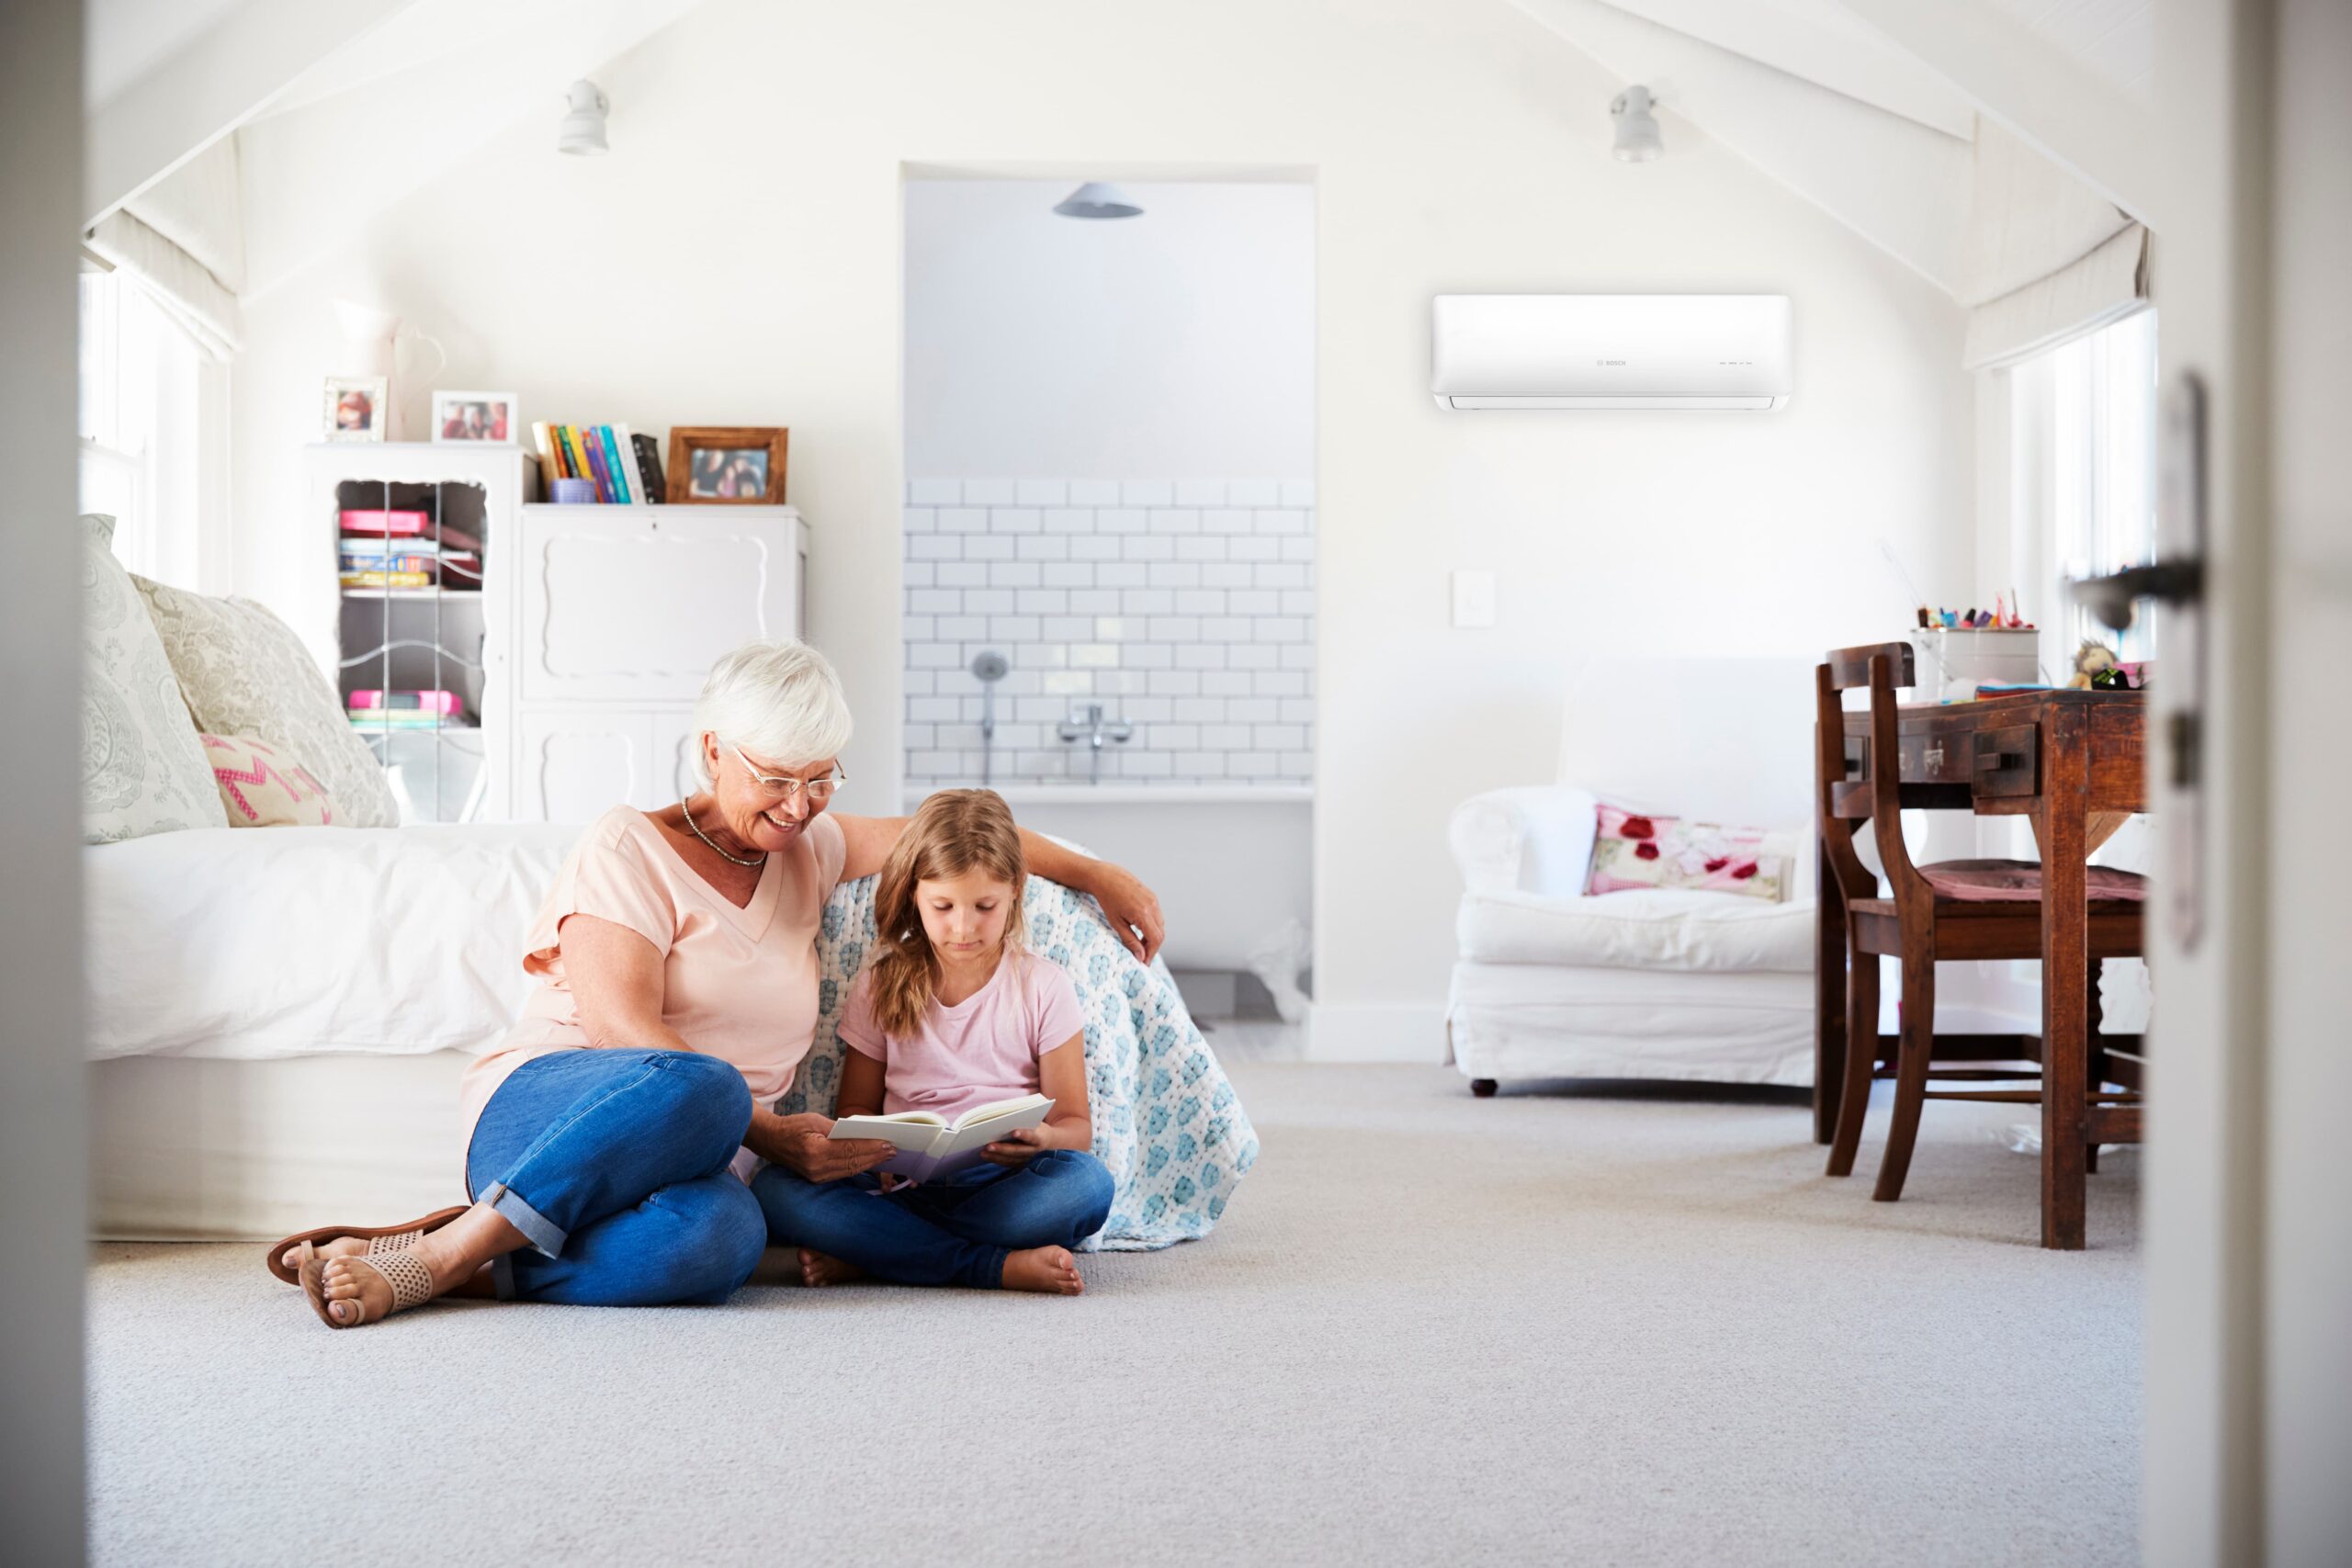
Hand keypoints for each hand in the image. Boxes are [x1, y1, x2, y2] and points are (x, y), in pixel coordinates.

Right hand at [771, 1114, 898, 1181]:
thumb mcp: (814, 1120)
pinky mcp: (817, 1179)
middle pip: (852, 1163)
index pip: (850, 1150)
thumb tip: (861, 1132)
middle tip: (893, 1150)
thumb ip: (838, 1129)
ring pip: (849, 1170)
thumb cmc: (792, 1126)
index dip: (871, 1147)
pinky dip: (858, 1167)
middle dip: (875, 1156)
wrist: (770, 1140)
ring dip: (869, 1163)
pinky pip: (842, 1173)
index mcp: (815, 1151)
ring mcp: (816, 1176)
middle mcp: (816, 1168)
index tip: (888, 1143)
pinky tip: (869, 1161)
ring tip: (886, 1155)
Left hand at [979, 1125, 1049, 1165]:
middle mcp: (1035, 1152)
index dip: (1024, 1135)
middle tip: (988, 1145)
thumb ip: (1024, 1119)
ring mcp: (1028, 1160)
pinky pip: (1008, 1164)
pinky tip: (985, 1155)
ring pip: (1011, 1160)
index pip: (1032, 1137)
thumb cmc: (1038, 1127)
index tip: (1014, 1132)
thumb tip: (1004, 1114)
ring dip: (996, 1157)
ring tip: (983, 1152)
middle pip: (1018, 1151)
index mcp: (1040, 1138)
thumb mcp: (1036, 1121)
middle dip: (1002, 1148)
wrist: (1050, 1142)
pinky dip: (996, 1160)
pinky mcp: (1021, 1165)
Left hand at [1086, 861, 1164, 963]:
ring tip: (1140, 944)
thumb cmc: (1107, 899)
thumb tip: (1140, 957)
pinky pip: (1157, 916)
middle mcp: (1152, 906)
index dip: (1151, 953)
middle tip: (1141, 956)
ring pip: (1161, 925)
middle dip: (1152, 947)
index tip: (1144, 963)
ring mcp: (1154, 900)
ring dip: (1153, 937)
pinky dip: (1152, 926)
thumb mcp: (1116, 923)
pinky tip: (1141, 930)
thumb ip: (1130, 941)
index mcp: (1143, 914)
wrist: (1105, 877)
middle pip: (1160, 934)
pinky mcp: (1153, 896)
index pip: (1155, 939)